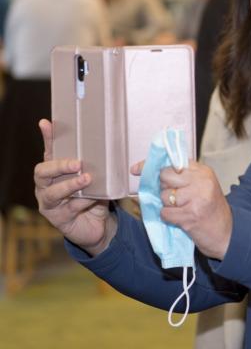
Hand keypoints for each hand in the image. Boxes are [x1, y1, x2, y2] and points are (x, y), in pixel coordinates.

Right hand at [34, 119, 116, 255]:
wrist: (99, 225)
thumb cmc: (95, 196)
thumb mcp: (97, 177)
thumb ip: (97, 163)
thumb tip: (109, 142)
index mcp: (54, 172)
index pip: (50, 152)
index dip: (48, 138)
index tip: (47, 123)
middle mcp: (46, 186)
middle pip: (42, 172)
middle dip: (59, 166)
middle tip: (77, 163)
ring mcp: (49, 203)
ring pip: (52, 192)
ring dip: (70, 185)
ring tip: (86, 179)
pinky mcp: (58, 219)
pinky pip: (69, 209)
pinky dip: (83, 202)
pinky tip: (93, 199)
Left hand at [150, 161, 231, 259]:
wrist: (227, 234)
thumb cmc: (211, 210)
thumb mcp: (202, 186)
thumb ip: (183, 177)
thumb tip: (150, 171)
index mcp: (202, 171)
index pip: (171, 161)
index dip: (151, 165)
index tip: (136, 170)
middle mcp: (200, 181)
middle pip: (164, 176)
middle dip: (164, 188)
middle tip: (176, 197)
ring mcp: (196, 197)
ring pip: (164, 196)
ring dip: (168, 206)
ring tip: (183, 210)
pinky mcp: (191, 215)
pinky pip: (165, 213)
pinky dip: (169, 218)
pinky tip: (182, 219)